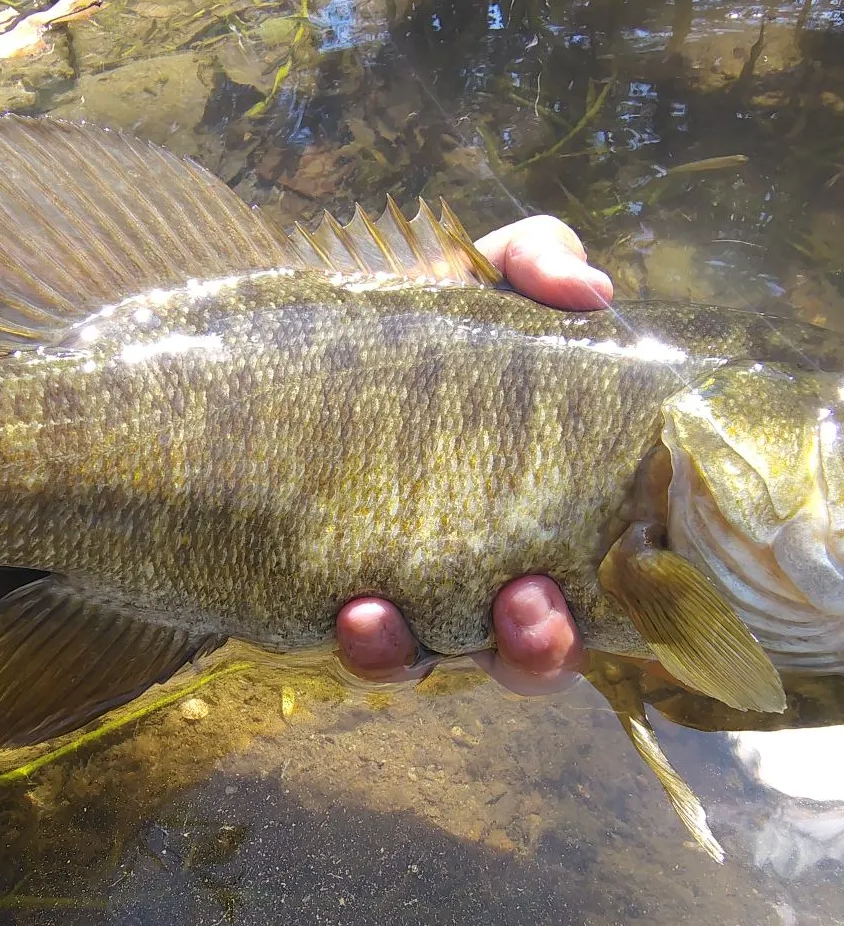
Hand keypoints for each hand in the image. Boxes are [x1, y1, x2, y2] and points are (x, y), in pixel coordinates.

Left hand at [336, 216, 610, 688]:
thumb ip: (535, 262)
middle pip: (532, 652)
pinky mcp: (332, 606)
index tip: (638, 574)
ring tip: (382, 615)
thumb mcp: (475, 284)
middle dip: (537, 646)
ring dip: (417, 653)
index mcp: (543, 511)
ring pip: (435, 662)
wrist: (282, 353)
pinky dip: (366, 644)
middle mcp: (485, 574)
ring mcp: (410, 598)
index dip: (643, 600)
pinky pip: (362, 654)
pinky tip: (351, 613)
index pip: (615, 579)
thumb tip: (588, 290)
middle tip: (527, 601)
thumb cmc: (409, 329)